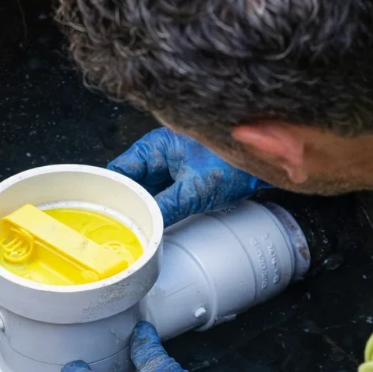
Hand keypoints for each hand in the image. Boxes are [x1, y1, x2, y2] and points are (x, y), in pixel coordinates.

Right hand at [108, 128, 265, 227]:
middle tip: (123, 224)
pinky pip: (160, 193)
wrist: (264, 163)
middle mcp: (160, 153)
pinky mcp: (181, 177)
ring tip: (138, 224)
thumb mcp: (193, 191)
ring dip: (143, 205)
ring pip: (145, 189)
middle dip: (128, 202)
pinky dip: (157, 206)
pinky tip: (155, 219)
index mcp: (156, 146)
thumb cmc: (233, 164)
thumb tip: (146, 226)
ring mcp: (171, 165)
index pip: (120, 169)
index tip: (108, 211)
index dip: (112, 190)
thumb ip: (164, 209)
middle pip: (130, 181)